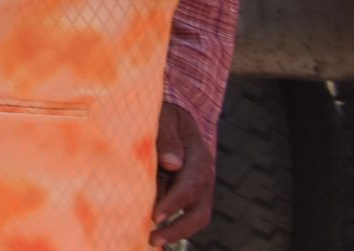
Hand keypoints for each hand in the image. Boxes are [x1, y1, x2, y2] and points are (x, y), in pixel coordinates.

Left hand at [152, 99, 214, 245]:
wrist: (173, 116)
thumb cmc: (164, 115)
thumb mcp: (164, 117)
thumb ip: (167, 137)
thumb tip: (171, 163)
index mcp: (198, 157)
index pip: (190, 185)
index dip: (174, 203)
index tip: (156, 216)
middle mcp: (203, 176)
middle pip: (199, 211)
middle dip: (178, 228)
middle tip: (154, 238)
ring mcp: (198, 187)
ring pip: (195, 217)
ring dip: (176, 232)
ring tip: (152, 241)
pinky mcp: (187, 193)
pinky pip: (184, 213)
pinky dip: (171, 224)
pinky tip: (150, 231)